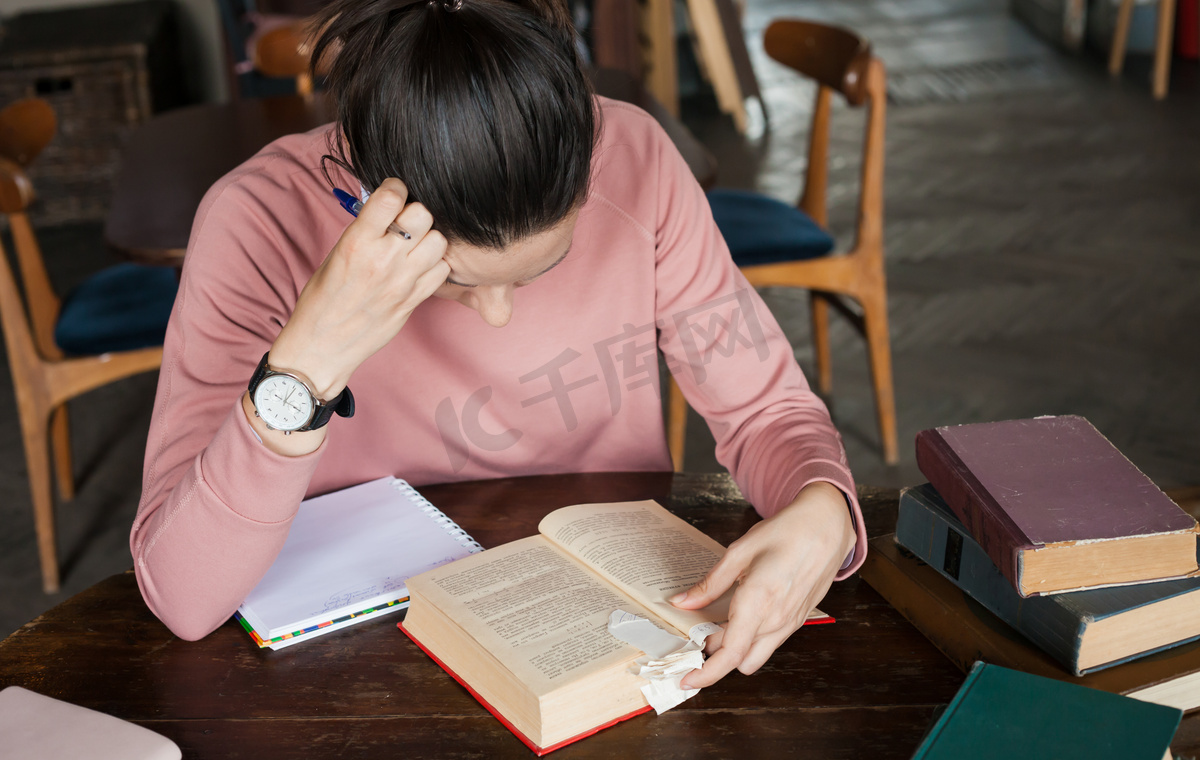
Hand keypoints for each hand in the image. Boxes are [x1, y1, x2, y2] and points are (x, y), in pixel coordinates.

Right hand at [269, 178, 449, 398]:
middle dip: (415, 214)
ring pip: (439, 241)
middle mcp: (383, 259)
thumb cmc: (324, 298)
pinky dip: (435, 266)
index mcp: (356, 242)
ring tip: (414, 247)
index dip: (396, 188)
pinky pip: (442, 271)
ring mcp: (402, 282)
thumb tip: (389, 206)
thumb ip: (365, 230)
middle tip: (405, 223)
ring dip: (429, 240)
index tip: (394, 193)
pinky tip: (419, 268)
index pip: (391, 197)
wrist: (322, 345)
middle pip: (423, 215)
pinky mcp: (414, 301)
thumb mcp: (335, 254)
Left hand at [671, 481, 854, 688]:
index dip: (706, 674)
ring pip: (756, 655)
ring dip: (735, 648)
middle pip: (739, 661)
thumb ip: (710, 584)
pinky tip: (743, 613)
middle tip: (699, 632)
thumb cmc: (785, 532)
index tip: (686, 680)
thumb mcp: (739, 553)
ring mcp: (790, 623)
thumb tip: (682, 603)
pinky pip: (770, 642)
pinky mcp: (798, 620)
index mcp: (757, 603)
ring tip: (720, 621)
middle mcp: (775, 621)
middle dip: (716, 655)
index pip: (729, 655)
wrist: (827, 526)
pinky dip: (752, 638)